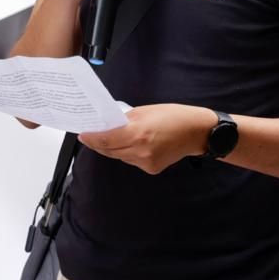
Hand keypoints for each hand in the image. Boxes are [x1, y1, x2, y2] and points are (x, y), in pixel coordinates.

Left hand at [78, 104, 210, 174]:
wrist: (196, 132)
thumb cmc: (173, 116)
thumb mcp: (145, 111)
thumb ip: (125, 119)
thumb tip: (109, 125)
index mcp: (137, 134)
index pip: (105, 140)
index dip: (91, 139)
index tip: (83, 135)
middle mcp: (140, 151)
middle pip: (109, 151)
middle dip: (99, 144)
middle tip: (91, 136)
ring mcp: (146, 162)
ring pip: (120, 157)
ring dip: (114, 148)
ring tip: (113, 138)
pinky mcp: (152, 169)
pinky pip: (132, 161)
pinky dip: (128, 153)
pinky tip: (134, 145)